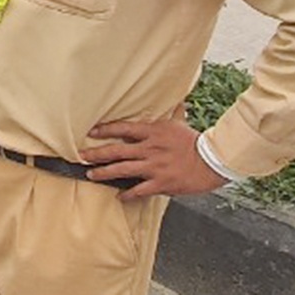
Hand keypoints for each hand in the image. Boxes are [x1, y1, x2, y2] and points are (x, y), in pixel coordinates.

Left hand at [80, 118, 228, 200]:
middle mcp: (150, 148)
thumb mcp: (179, 123)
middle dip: (96, 153)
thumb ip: (172, 112)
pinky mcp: (162, 183)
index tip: (91, 132)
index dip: (105, 130)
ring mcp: (154, 166)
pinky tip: (119, 196)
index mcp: (153, 132)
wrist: (214, 161)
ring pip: (122, 170)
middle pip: (116, 150)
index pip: (123, 129)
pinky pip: (139, 190)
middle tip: (81, 155)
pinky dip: (128, 194)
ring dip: (104, 172)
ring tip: (91, 174)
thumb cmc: (196, 142)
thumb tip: (176, 99)